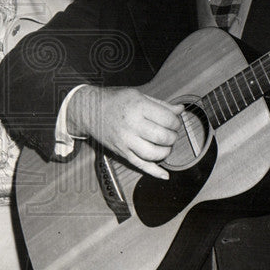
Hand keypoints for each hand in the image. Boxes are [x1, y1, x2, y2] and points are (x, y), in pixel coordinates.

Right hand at [67, 85, 182, 178]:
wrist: (89, 110)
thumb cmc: (114, 100)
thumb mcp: (138, 95)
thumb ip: (160, 104)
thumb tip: (180, 110)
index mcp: (138, 107)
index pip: (167, 119)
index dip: (176, 122)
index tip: (173, 121)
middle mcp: (132, 125)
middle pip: (162, 137)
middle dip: (172, 136)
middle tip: (170, 132)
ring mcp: (126, 141)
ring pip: (154, 154)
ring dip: (166, 151)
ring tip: (164, 145)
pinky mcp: (122, 152)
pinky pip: (140, 165)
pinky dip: (154, 172)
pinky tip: (165, 174)